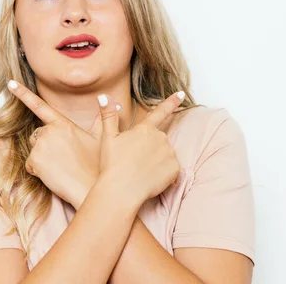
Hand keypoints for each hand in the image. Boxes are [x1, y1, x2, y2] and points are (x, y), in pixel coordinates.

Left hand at [7, 80, 120, 208]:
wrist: (91, 189)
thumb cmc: (99, 166)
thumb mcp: (104, 139)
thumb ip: (104, 119)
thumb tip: (114, 102)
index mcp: (64, 124)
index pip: (40, 106)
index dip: (23, 94)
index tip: (10, 84)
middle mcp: (50, 132)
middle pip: (38, 135)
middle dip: (46, 145)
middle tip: (65, 158)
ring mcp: (41, 146)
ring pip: (34, 150)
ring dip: (42, 157)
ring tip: (62, 167)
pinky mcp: (35, 161)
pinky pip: (30, 165)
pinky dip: (38, 171)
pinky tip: (54, 175)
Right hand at [96, 91, 183, 205]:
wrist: (120, 191)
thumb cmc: (112, 165)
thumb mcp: (107, 138)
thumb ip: (108, 115)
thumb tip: (103, 96)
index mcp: (144, 129)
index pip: (160, 112)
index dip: (171, 102)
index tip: (182, 94)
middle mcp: (160, 138)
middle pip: (158, 140)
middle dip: (150, 147)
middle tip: (134, 160)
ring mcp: (169, 154)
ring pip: (165, 154)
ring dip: (156, 160)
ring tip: (140, 171)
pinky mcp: (175, 169)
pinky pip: (171, 168)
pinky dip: (163, 173)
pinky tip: (150, 178)